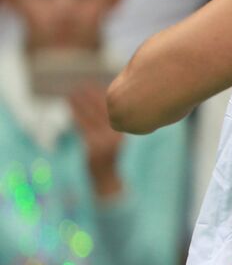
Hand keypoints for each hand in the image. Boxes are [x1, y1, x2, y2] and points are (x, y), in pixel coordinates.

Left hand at [69, 81, 123, 197]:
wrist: (108, 179)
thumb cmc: (112, 157)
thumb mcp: (116, 139)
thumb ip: (113, 123)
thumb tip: (104, 101)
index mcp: (129, 132)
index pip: (116, 109)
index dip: (104, 96)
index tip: (95, 85)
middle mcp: (119, 135)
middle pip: (103, 110)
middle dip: (91, 97)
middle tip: (82, 85)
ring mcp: (106, 141)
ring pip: (91, 117)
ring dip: (80, 104)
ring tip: (72, 93)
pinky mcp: (93, 147)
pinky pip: (83, 128)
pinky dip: (76, 116)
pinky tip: (71, 109)